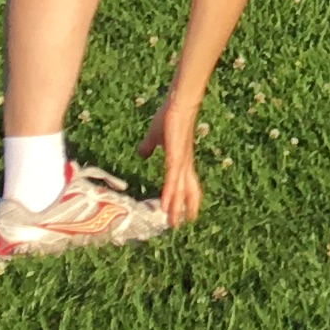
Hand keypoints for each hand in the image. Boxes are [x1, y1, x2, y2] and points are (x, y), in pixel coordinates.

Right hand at [157, 97, 205, 229]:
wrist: (177, 104)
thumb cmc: (169, 118)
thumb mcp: (155, 137)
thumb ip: (148, 147)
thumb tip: (141, 154)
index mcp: (181, 161)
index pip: (187, 185)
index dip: (187, 200)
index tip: (186, 214)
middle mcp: (184, 165)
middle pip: (187, 192)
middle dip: (185, 209)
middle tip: (183, 226)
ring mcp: (181, 162)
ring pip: (180, 190)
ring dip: (176, 207)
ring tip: (174, 223)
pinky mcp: (175, 158)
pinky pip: (173, 180)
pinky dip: (170, 194)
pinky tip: (167, 206)